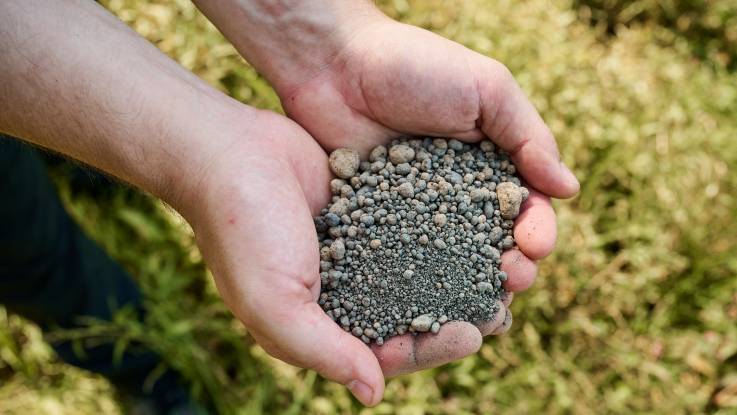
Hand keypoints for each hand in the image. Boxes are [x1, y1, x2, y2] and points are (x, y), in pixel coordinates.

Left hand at [272, 18, 579, 373]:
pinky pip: (403, 263)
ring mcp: (417, 214)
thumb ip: (528, 136)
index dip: (536, 231)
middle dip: (512, 267)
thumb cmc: (415, 66)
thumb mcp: (486, 88)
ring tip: (480, 305)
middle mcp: (458, 196)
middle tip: (512, 279)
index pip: (525, 209)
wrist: (335, 63)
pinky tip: (428, 307)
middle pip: (494, 245)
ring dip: (472, 288)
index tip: (535, 244)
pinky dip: (418, 288)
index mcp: (491, 165)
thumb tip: (569, 189)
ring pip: (453, 265)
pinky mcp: (377, 225)